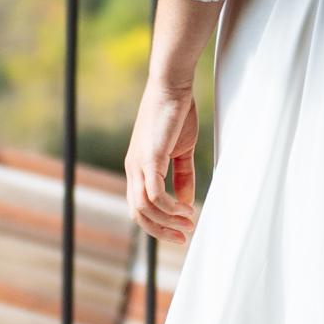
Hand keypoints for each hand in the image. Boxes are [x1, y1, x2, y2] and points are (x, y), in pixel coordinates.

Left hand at [125, 76, 199, 241]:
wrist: (172, 86)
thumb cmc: (176, 114)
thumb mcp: (181, 152)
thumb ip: (183, 177)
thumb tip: (185, 203)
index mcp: (138, 168)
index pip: (140, 207)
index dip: (158, 224)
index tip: (180, 231)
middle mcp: (133, 169)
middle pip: (138, 214)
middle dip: (161, 231)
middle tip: (184, 237)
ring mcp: (138, 164)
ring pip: (145, 208)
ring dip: (168, 221)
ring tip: (190, 222)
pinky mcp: (149, 158)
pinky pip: (154, 194)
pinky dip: (170, 207)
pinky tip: (185, 209)